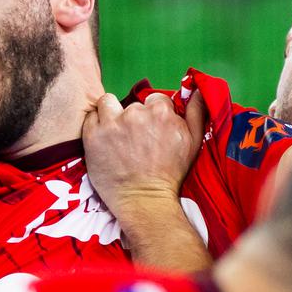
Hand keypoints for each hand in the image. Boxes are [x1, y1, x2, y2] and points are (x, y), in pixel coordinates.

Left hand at [82, 92, 205, 216]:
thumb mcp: (194, 142)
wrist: (145, 201)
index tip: (150, 131)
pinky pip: (91, 117)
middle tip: (134, 139)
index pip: (153, 99)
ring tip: (115, 134)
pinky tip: (104, 141)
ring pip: (107, 103)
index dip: (152, 115)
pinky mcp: (93, 136)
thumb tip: (199, 90)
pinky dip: (96, 126)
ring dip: (110, 114)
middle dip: (132, 117)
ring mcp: (112, 124)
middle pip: (131, 104)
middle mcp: (135, 114)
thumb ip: (196, 112)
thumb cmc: (170, 174)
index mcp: (160, 112)